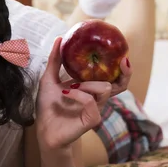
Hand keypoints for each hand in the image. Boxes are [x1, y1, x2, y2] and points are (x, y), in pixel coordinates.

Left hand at [35, 37, 131, 151]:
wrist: (43, 128)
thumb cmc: (49, 106)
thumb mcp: (49, 78)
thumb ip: (55, 60)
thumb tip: (59, 38)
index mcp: (90, 88)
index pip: (112, 77)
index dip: (121, 67)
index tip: (122, 55)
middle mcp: (96, 98)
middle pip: (120, 85)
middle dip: (124, 73)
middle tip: (122, 61)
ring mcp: (96, 109)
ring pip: (106, 88)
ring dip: (88, 83)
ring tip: (71, 84)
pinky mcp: (92, 119)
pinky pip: (91, 101)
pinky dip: (78, 94)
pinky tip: (66, 93)